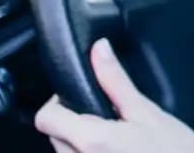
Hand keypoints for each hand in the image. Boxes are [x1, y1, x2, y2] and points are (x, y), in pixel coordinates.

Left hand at [35, 38, 193, 152]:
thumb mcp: (148, 112)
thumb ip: (116, 81)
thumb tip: (99, 50)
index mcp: (90, 139)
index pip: (45, 118)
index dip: (59, 102)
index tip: (84, 97)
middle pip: (55, 135)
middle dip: (76, 122)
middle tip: (112, 119)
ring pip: (68, 152)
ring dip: (85, 142)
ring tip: (122, 141)